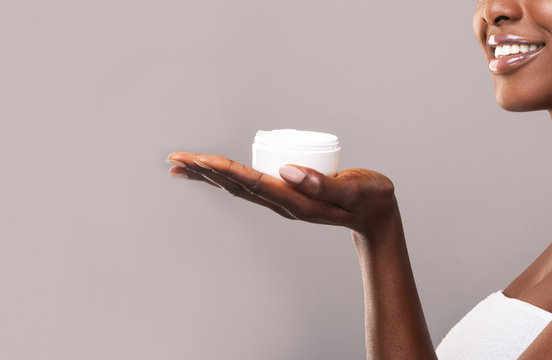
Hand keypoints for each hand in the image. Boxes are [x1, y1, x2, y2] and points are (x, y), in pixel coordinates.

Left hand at [166, 152, 397, 235]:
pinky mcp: (286, 194)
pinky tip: (214, 170)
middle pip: (236, 186)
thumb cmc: (368, 198)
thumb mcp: (352, 190)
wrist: (376, 214)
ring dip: (208, 175)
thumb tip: (287, 170)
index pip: (252, 182)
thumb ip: (323, 183)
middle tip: (174, 159)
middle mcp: (283, 203)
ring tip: (181, 165)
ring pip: (238, 187)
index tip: (199, 158)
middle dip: (204, 172)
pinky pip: (249, 185)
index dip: (224, 169)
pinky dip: (226, 175)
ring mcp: (282, 201)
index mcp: (296, 201)